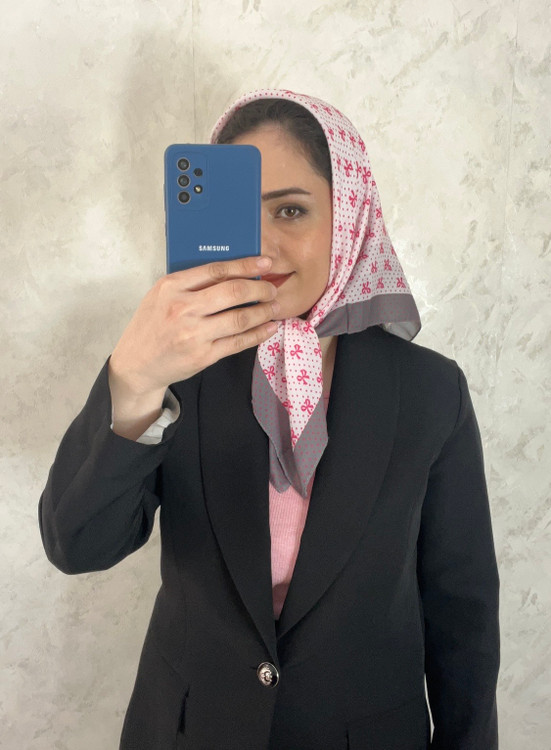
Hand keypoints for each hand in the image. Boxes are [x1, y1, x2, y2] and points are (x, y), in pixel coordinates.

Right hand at [108, 255, 278, 400]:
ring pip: (240, 318)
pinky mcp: (203, 355)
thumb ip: (191, 283)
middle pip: (234, 292)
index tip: (265, 263)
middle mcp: (183, 308)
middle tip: (271, 290)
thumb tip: (233, 271)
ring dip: (263, 312)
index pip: (217, 270)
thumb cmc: (152, 325)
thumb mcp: (162, 294)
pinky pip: (238, 342)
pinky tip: (268, 328)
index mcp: (172, 286)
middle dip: (260, 289)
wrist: (136, 362)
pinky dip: (258, 334)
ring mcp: (194, 334)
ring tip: (273, 307)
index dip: (246, 265)